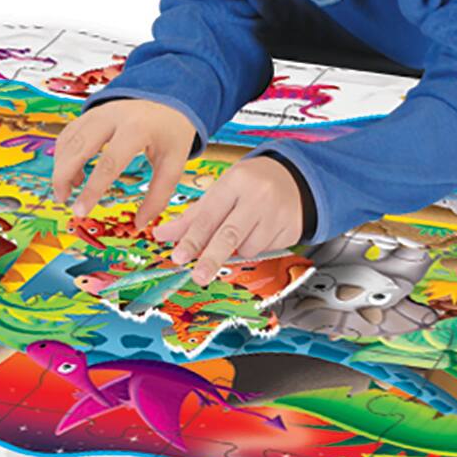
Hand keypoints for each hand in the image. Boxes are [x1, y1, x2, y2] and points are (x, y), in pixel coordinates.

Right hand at [52, 98, 197, 233]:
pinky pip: (69, 133)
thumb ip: (158, 195)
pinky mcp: (90, 112)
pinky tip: (72, 173)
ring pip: (69, 140)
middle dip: (63, 176)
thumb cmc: (171, 132)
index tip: (80, 211)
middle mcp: (113, 116)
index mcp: (137, 129)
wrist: (169, 97)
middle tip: (62, 200)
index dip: (92, 189)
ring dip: (61, 167)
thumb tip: (140, 224)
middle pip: (78, 147)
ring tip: (67, 190)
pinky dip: (63, 154)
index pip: (108, 163)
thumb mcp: (173, 163)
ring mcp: (98, 111)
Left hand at [148, 155, 304, 286]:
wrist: (294, 179)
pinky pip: (265, 251)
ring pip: (248, 248)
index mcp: (234, 181)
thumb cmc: (250, 185)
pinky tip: (260, 232)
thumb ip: (191, 217)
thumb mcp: (219, 192)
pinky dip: (256, 248)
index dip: (192, 240)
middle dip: (211, 258)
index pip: (208, 216)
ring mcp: (276, 213)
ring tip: (242, 231)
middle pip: (229, 234)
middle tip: (198, 276)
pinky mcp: (290, 228)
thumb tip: (162, 235)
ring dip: (238, 250)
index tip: (179, 257)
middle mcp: (257, 196)